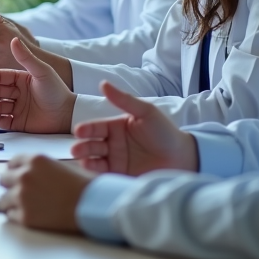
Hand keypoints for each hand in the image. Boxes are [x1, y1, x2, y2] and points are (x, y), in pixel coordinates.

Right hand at [0, 38, 74, 132]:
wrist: (68, 114)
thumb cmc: (57, 91)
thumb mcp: (41, 71)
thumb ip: (26, 58)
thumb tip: (13, 39)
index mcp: (21, 78)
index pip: (1, 76)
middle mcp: (17, 93)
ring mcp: (17, 108)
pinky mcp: (18, 122)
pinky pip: (2, 121)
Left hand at [0, 154, 94, 232]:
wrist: (93, 207)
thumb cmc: (85, 188)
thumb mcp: (62, 166)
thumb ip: (42, 168)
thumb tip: (33, 174)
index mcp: (35, 160)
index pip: (12, 162)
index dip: (15, 170)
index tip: (16, 176)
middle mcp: (24, 176)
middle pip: (3, 179)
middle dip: (11, 186)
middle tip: (20, 192)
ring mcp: (22, 197)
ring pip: (3, 199)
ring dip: (12, 202)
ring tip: (24, 206)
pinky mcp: (25, 216)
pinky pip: (11, 215)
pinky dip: (18, 216)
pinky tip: (31, 215)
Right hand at [71, 82, 199, 174]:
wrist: (183, 158)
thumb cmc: (165, 133)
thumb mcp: (146, 112)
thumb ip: (124, 100)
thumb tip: (103, 83)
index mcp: (116, 127)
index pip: (96, 127)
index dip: (87, 129)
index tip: (79, 131)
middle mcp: (112, 143)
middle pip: (91, 143)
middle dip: (82, 146)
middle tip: (76, 149)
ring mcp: (115, 160)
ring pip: (94, 159)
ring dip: (86, 159)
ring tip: (82, 160)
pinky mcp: (119, 175)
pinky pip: (104, 173)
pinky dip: (95, 172)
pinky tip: (91, 169)